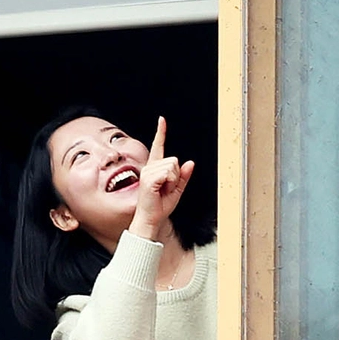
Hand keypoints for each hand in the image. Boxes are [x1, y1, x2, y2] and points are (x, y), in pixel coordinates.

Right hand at [135, 116, 195, 245]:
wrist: (150, 220)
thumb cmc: (160, 207)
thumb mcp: (177, 190)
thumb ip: (184, 176)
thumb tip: (190, 162)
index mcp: (155, 169)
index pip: (158, 147)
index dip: (160, 133)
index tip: (162, 120)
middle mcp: (150, 167)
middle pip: (175, 160)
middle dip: (176, 176)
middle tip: (166, 189)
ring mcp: (148, 172)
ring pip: (173, 167)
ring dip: (173, 181)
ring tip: (163, 191)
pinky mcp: (149, 178)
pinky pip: (169, 173)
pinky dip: (170, 183)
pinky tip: (160, 190)